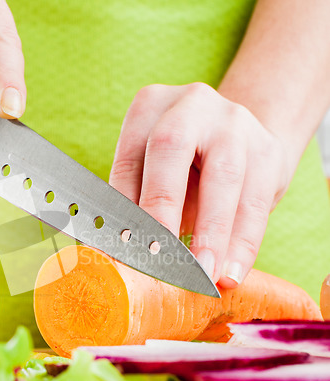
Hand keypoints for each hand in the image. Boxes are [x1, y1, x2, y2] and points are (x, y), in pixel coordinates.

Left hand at [109, 83, 292, 287]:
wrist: (240, 144)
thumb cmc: (183, 167)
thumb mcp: (153, 173)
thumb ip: (135, 204)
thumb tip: (113, 253)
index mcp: (149, 107)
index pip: (129, 158)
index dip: (124, 206)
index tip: (124, 248)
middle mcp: (190, 104)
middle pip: (170, 148)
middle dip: (163, 206)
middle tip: (161, 255)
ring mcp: (234, 121)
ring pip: (223, 176)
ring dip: (212, 233)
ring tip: (204, 274)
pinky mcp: (267, 149)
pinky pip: (256, 201)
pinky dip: (243, 243)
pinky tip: (232, 272)